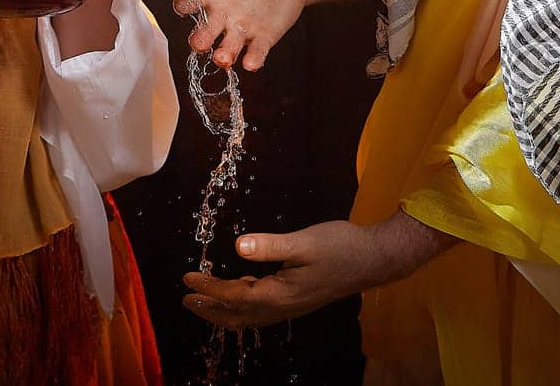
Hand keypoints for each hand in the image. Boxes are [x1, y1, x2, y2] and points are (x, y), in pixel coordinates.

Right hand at [171, 0, 309, 70]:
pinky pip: (255, 52)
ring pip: (226, 47)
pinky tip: (251, 63)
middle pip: (202, 32)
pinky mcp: (263, 37)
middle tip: (200, 42)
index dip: (183, 7)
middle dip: (199, 39)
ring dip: (223, 55)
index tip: (184, 7)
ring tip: (223, 57)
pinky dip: (253, 59)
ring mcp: (241, 28)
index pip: (187, 4)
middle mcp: (220, 14)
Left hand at [181, 214, 454, 328]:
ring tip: (204, 301)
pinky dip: (242, 305)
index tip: (186, 279)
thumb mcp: (304, 242)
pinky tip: (241, 290)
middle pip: (236, 315)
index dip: (208, 288)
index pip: (233, 295)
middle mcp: (282, 307)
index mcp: (279, 294)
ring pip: (248, 316)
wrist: (372, 260)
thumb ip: (270, 246)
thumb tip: (237, 247)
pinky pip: (261, 311)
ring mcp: (291, 307)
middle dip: (209, 309)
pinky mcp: (298, 300)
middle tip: (186, 299)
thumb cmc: (340, 246)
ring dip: (223, 310)